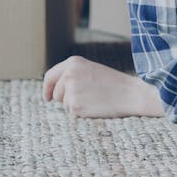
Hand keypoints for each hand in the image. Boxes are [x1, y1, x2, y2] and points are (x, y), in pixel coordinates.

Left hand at [43, 55, 164, 118]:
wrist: (129, 93)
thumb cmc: (112, 83)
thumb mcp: (90, 70)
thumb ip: (72, 75)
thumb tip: (53, 92)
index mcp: (73, 62)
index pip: (50, 76)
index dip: (47, 88)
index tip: (47, 98)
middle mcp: (69, 74)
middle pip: (56, 93)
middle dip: (65, 99)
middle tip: (86, 97)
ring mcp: (71, 90)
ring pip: (64, 104)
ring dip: (75, 105)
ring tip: (94, 99)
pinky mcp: (75, 105)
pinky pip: (72, 113)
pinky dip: (82, 113)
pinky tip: (95, 106)